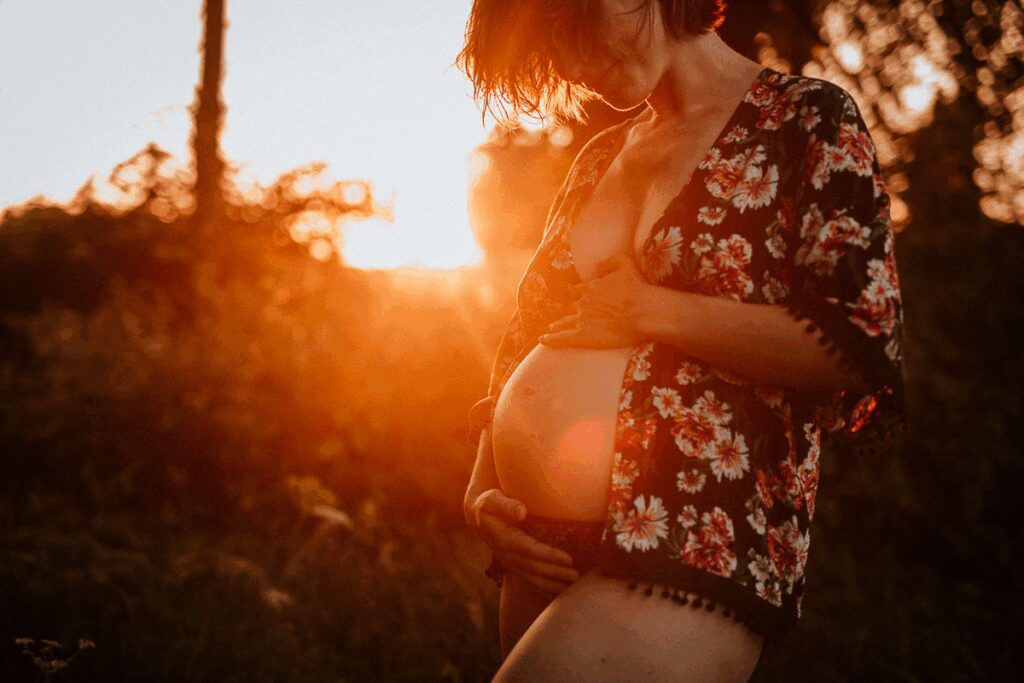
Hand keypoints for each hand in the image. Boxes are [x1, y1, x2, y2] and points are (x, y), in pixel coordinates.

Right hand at [465, 488, 580, 598]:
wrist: (478, 517)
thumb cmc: (489, 504)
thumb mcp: (492, 500)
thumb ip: (505, 505)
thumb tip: (521, 512)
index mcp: (504, 540)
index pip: (529, 550)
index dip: (549, 556)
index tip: (568, 558)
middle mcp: (507, 556)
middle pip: (534, 568)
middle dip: (555, 573)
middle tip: (576, 575)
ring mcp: (511, 564)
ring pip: (533, 579)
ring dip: (553, 584)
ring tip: (573, 586)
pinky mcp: (515, 567)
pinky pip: (531, 581)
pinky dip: (545, 589)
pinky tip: (559, 594)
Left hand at [539, 257, 650, 348]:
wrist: (643, 312)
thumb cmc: (638, 289)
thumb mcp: (625, 263)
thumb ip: (610, 260)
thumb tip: (597, 266)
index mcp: (591, 288)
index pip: (577, 291)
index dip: (576, 294)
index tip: (573, 296)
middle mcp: (583, 303)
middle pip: (570, 307)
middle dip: (566, 311)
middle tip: (561, 316)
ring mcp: (581, 320)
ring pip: (563, 322)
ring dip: (557, 325)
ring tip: (551, 328)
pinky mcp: (582, 336)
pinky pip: (561, 338)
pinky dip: (550, 339)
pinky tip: (543, 339)